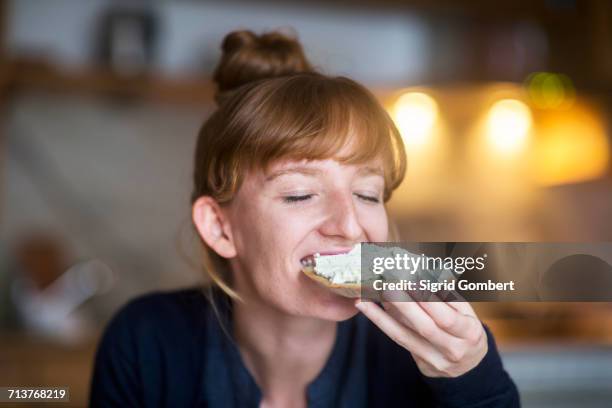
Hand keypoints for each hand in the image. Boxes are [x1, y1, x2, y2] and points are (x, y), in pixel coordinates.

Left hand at [354, 292, 487, 377]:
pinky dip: (381, 322)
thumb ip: (445, 294)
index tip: (411, 279)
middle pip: (425, 326)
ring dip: (383, 314)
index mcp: (469, 332)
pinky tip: (367, 308)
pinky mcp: (422, 364)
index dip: (428, 299)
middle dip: (404, 304)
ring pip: (406, 335)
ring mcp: (437, 359)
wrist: (470, 367)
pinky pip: (399, 340)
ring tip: (366, 296)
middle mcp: (454, 349)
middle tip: (386, 283)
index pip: (446, 316)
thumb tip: (417, 273)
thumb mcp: (465, 311)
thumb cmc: (464, 328)